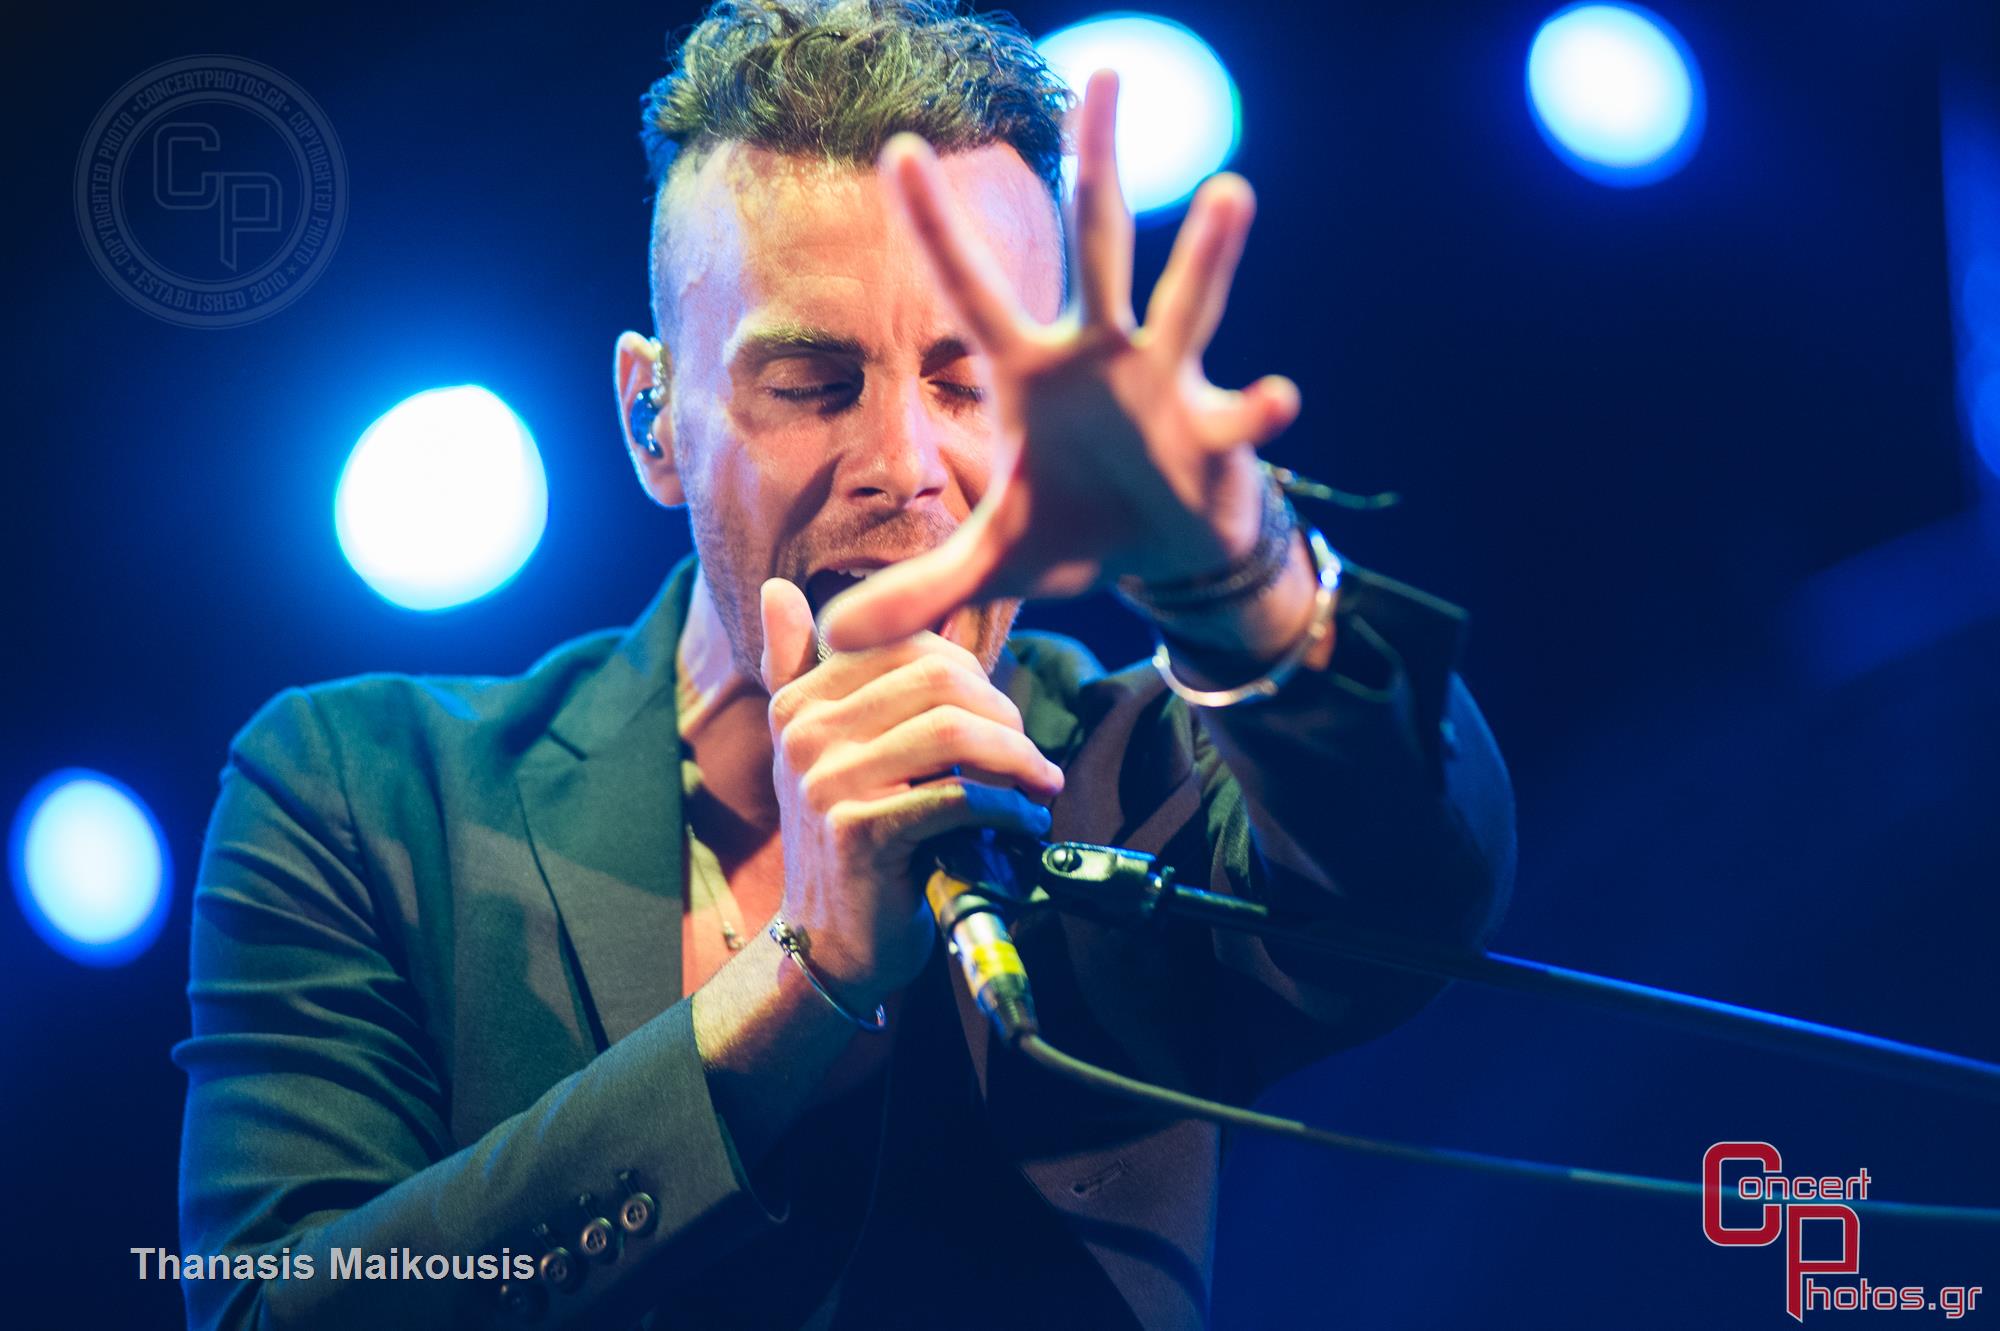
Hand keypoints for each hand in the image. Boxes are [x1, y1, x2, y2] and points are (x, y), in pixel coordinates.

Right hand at [759, 578, 1062, 1005]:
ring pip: (953, 733)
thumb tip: (777, 589)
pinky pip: (957, 796)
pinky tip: (1024, 822)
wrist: (831, 942)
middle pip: (938, 679)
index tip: (998, 720)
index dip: (973, 676)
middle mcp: (805, 732)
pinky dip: (1007, 808)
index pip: (909, 646)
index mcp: (799, 700)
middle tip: (1028, 757)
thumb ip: (801, 667)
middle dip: (1002, 713)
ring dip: (1016, 759)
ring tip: (1037, 786)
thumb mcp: (819, 748)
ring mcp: (827, 782)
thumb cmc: (848, 838)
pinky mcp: (860, 832)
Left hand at [819, 69, 1301, 652]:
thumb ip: (919, 589)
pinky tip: (1278, 398)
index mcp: (1029, 371)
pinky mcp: (1212, 434)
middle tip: (1101, 79)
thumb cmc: (1075, 524)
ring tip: (1230, 193)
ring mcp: (1162, 384)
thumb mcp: (992, 559)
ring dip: (1208, 256)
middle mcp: (1097, 355)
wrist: (1161, 549)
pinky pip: (1237, 416)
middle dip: (1098, 165)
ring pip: (1186, 304)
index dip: (936, 224)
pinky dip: (1257, 411)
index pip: (970, 287)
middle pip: (1097, 244)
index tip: (898, 147)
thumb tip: (833, 640)